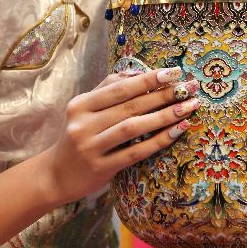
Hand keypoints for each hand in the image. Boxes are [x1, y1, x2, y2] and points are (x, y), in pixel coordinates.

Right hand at [45, 67, 199, 203]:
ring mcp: (91, 147)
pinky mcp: (101, 168)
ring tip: (189, 107)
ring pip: (134, 127)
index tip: (174, 72)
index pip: (118, 87)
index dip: (148, 79)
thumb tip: (139, 74)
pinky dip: (158, 140)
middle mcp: (83, 124)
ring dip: (165, 115)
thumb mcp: (84, 111)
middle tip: (190, 87)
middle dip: (164, 94)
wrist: (56, 175)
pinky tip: (177, 130)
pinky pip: (135, 152)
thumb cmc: (77, 137)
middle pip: (130, 105)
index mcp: (80, 105)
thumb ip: (107, 91)